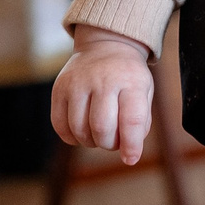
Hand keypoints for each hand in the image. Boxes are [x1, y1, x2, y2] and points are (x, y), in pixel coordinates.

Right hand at [51, 27, 154, 163]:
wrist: (107, 45)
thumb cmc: (128, 77)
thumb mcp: (145, 92)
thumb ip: (140, 122)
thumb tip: (129, 154)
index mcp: (131, 81)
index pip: (131, 119)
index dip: (131, 145)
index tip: (130, 159)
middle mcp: (103, 79)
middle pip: (101, 128)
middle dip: (109, 144)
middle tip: (113, 140)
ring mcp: (78, 82)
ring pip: (79, 129)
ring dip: (90, 142)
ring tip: (99, 134)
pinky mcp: (59, 88)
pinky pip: (60, 125)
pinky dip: (72, 137)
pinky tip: (82, 131)